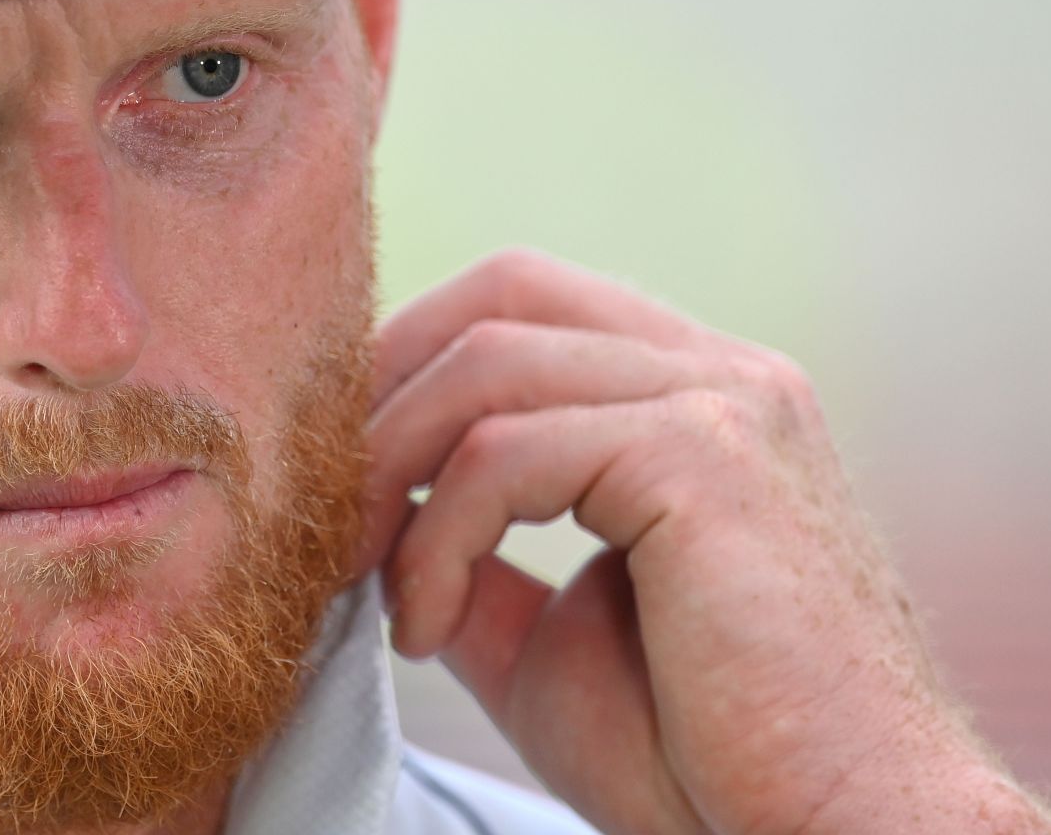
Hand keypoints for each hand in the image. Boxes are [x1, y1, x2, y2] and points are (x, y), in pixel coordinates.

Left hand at [359, 249, 1050, 834]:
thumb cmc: (709, 761)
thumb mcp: (551, 641)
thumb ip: (474, 561)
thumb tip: (373, 520)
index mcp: (703, 398)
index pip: (529, 305)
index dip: (413, 363)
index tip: (339, 469)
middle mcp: (725, 373)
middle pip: (505, 290)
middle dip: (386, 379)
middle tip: (325, 498)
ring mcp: (725, 401)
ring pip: (488, 361)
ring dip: (386, 466)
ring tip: (355, 574)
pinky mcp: (705, 454)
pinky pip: (506, 452)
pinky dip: (435, 536)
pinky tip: (421, 630)